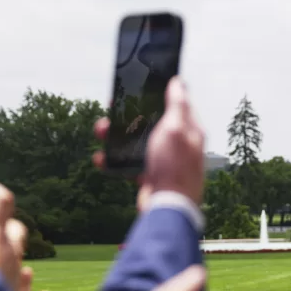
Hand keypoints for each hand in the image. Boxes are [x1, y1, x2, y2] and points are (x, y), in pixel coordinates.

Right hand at [93, 77, 204, 205]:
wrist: (168, 208)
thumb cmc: (175, 167)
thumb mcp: (176, 129)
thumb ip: (177, 105)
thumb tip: (179, 82)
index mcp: (190, 130)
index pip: (176, 103)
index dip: (157, 92)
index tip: (138, 86)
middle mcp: (178, 144)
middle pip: (151, 121)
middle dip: (128, 115)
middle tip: (111, 108)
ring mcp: (164, 160)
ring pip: (137, 142)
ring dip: (116, 137)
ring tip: (101, 132)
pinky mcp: (151, 176)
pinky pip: (129, 164)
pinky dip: (115, 161)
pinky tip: (102, 159)